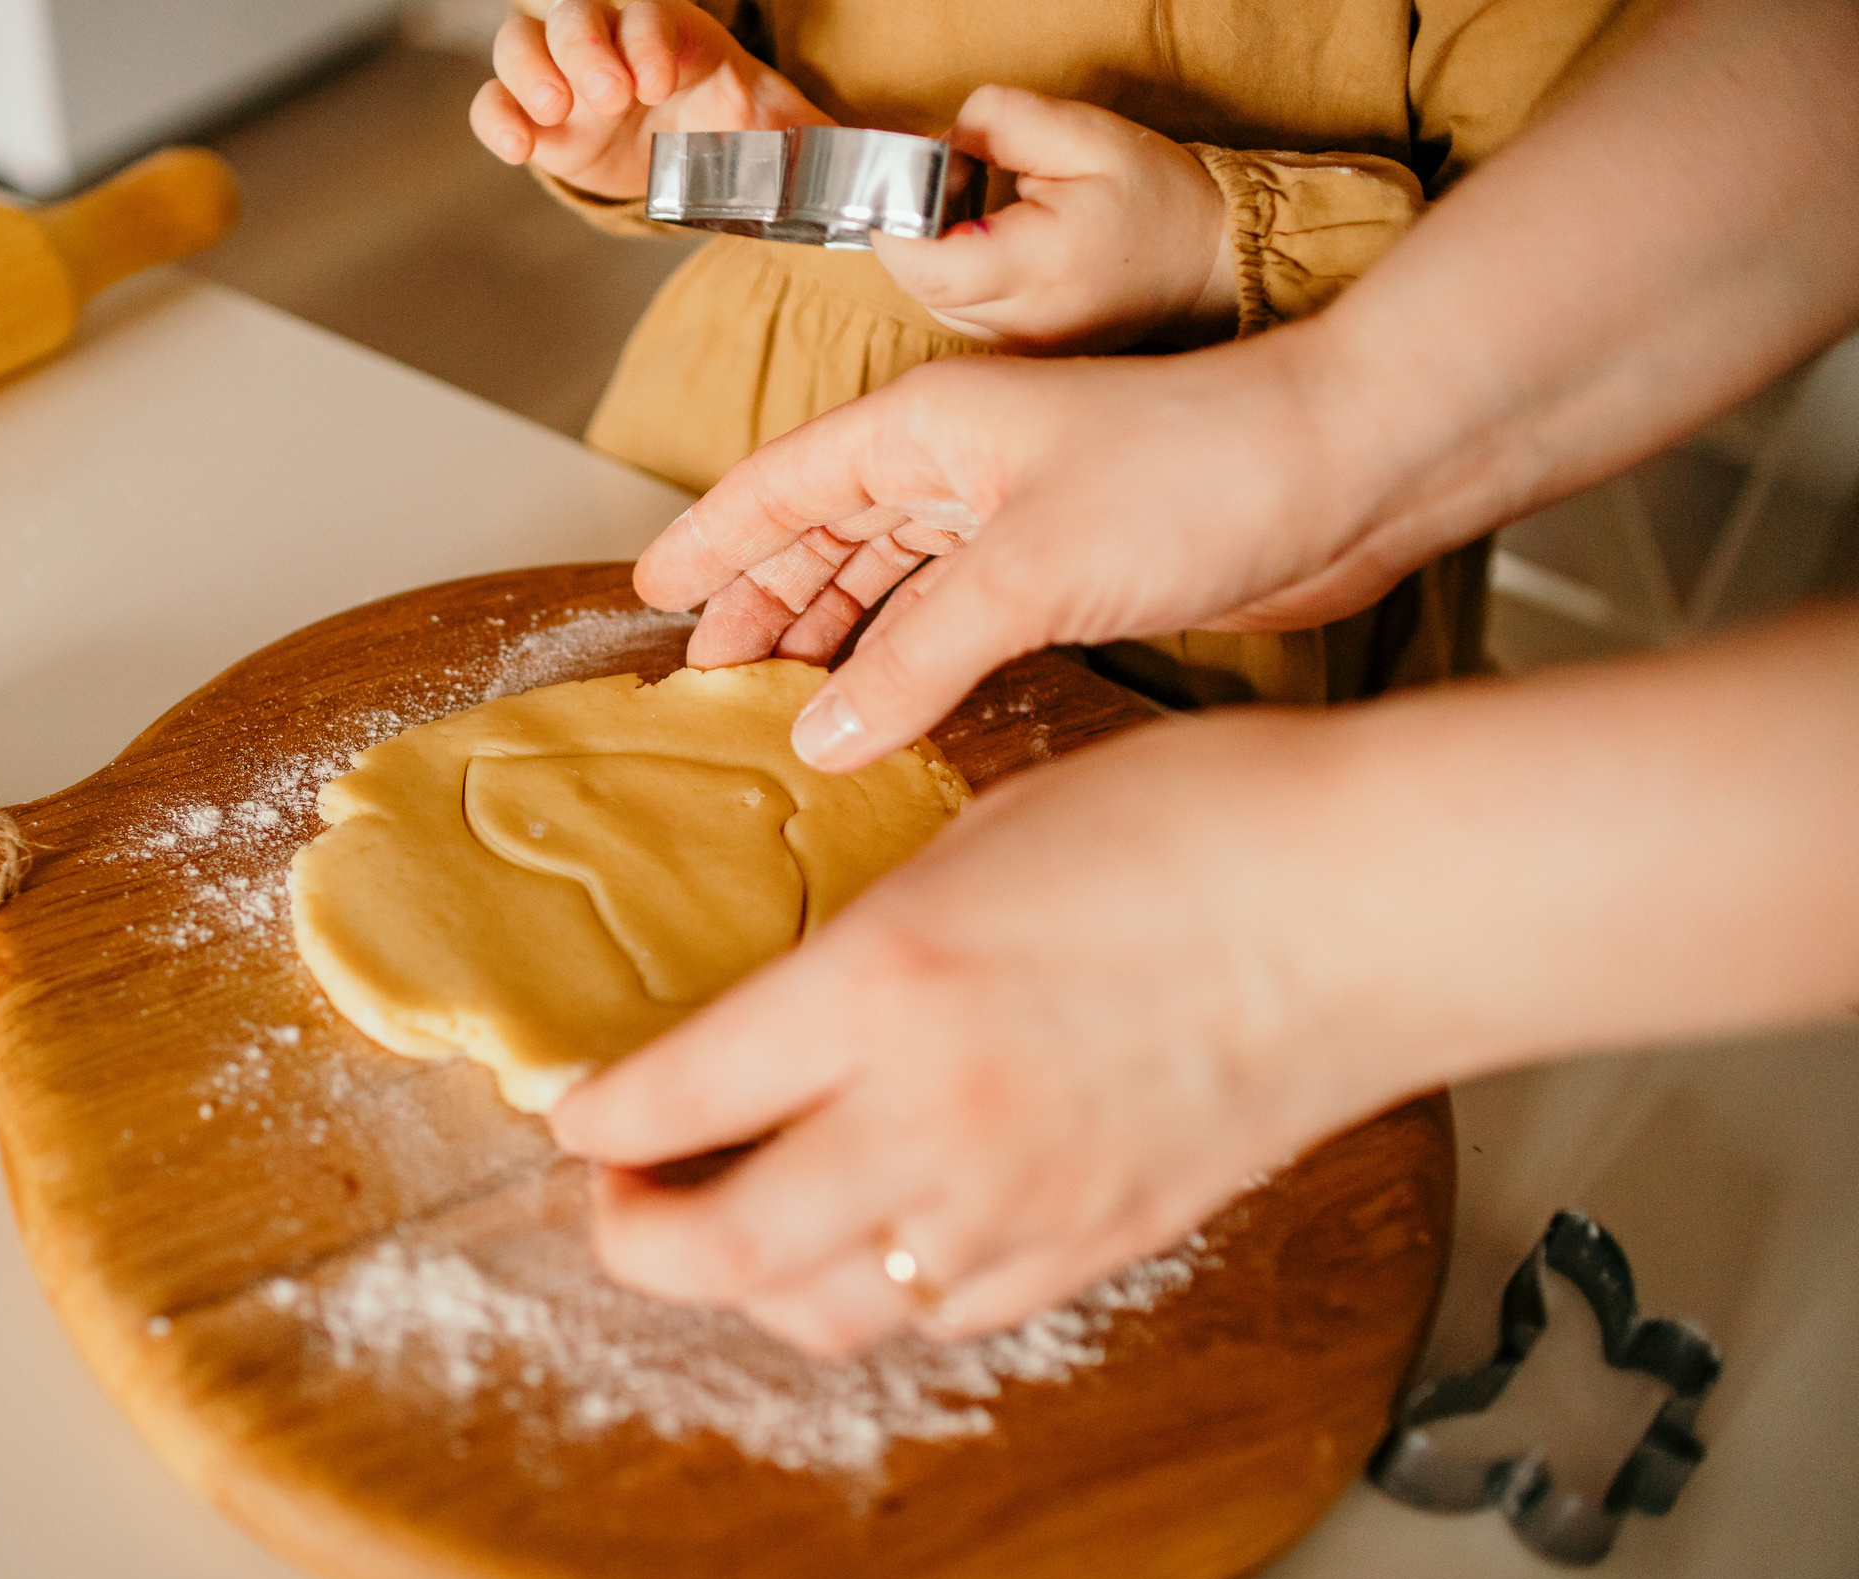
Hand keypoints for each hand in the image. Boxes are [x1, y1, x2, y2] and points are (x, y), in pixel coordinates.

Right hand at [470, 0, 831, 201]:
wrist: (686, 159)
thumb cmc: (729, 125)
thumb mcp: (778, 126)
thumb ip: (822, 137)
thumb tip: (902, 161)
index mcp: (667, 26)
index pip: (645, 8)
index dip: (647, 33)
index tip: (662, 77)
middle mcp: (606, 36)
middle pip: (571, 10)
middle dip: (585, 44)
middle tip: (611, 92)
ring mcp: (561, 75)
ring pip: (520, 41)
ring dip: (531, 71)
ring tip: (562, 112)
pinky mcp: (535, 121)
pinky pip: (492, 102)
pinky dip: (497, 117)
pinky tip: (519, 145)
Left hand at [547, 706, 1428, 1358]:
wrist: (1371, 904)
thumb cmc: (1194, 825)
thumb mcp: (975, 837)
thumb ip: (864, 948)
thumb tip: (785, 1015)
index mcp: (881, 987)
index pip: (671, 1099)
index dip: (595, 1120)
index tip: (574, 1113)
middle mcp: (930, 1117)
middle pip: (713, 1250)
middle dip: (630, 1234)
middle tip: (618, 1195)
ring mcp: (1016, 1204)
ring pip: (820, 1311)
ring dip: (746, 1282)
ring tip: (733, 1222)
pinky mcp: (1093, 1248)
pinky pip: (941, 1314)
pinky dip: (873, 1291)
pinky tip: (868, 1237)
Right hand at [648, 333, 1411, 769]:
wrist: (1344, 475)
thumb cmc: (1197, 472)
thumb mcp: (1029, 571)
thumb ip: (914, 657)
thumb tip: (818, 735)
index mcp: (922, 427)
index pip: (779, 485)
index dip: (711, 540)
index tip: (651, 592)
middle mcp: (956, 463)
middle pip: (823, 533)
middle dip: (760, 601)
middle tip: (701, 675)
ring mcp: (1009, 514)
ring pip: (884, 576)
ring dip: (829, 632)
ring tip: (771, 695)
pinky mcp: (1062, 567)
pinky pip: (948, 615)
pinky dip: (904, 655)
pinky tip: (880, 701)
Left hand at [871, 87, 1237, 351]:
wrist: (1205, 262)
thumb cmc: (1154, 198)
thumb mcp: (1084, 133)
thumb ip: (1001, 123)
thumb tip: (941, 147)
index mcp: (1041, 268)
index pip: (929, 268)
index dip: (899, 224)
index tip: (912, 181)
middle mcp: (1025, 326)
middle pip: (922, 286)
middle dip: (919, 228)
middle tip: (960, 182)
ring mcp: (1022, 350)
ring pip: (937, 304)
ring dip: (939, 253)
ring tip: (989, 214)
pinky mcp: (1023, 356)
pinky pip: (965, 316)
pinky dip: (962, 278)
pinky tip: (1000, 247)